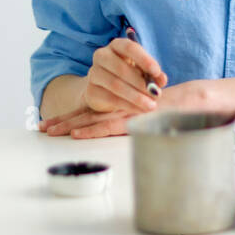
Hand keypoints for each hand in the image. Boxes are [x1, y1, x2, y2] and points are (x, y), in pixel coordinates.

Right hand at [39, 35, 167, 136]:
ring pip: (116, 85)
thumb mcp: (142, 72)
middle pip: (121, 68)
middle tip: (156, 94)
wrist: (104, 90)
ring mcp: (94, 73)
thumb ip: (153, 74)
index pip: (129, 47)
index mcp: (116, 45)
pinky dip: (128, 106)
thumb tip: (162, 79)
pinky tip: (140, 110)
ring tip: (151, 105)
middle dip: (141, 83)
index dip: (144, 59)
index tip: (156, 72)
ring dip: (136, 97)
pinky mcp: (91, 91)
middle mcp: (102, 56)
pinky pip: (111, 99)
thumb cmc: (128, 76)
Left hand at [39, 79, 213, 138]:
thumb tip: (125, 128)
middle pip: (85, 115)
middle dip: (62, 122)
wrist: (193, 100)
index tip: (50, 124)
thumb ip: (136, 118)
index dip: (70, 118)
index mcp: (120, 106)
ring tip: (49, 132)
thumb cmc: (174, 109)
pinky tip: (77, 134)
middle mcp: (119, 107)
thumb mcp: (150, 114)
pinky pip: (110, 125)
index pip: (90, 112)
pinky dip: (92, 130)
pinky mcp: (134, 119)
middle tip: (41, 128)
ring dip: (69, 126)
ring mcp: (125, 112)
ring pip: (92, 120)